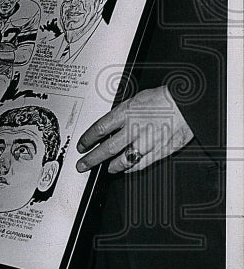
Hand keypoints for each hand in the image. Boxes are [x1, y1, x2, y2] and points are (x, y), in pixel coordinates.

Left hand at [76, 86, 192, 174]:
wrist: (187, 103)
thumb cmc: (163, 99)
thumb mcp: (135, 100)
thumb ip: (122, 115)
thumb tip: (110, 126)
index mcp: (126, 113)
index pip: (99, 129)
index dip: (87, 139)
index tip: (81, 145)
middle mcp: (134, 128)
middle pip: (107, 148)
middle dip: (92, 159)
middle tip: (83, 164)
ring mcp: (148, 141)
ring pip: (124, 159)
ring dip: (112, 166)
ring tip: (106, 168)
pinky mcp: (162, 150)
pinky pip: (143, 163)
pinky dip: (132, 168)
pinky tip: (127, 169)